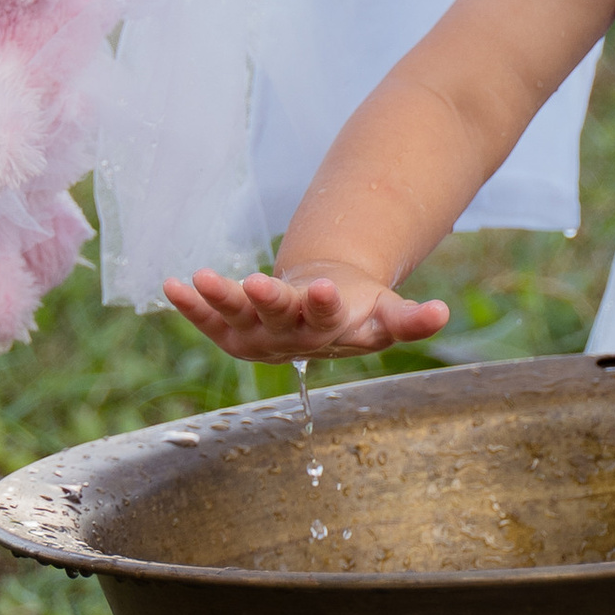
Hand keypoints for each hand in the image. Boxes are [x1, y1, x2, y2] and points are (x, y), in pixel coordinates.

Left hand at [162, 263, 450, 362]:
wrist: (322, 315)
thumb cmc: (357, 310)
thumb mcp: (387, 314)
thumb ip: (412, 320)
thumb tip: (444, 314)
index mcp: (330, 329)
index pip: (327, 317)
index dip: (323, 304)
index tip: (324, 287)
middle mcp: (290, 338)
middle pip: (277, 318)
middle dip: (268, 301)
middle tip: (257, 284)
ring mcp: (258, 336)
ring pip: (238, 318)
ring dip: (220, 298)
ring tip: (202, 276)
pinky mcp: (232, 332)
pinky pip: (207, 320)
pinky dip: (189, 305)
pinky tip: (170, 284)